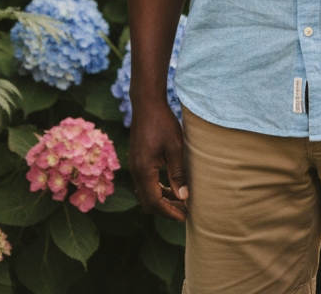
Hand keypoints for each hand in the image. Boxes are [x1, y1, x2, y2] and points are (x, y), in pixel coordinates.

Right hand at [129, 101, 189, 220]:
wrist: (147, 104)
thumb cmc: (163, 123)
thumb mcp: (175, 147)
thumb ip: (178, 173)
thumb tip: (184, 197)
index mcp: (143, 171)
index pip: (155, 202)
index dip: (170, 212)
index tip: (185, 216)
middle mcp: (135, 172)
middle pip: (148, 202)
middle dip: (165, 210)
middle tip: (184, 212)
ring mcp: (134, 167)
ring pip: (145, 193)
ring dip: (161, 200)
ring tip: (180, 201)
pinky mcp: (137, 161)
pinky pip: (145, 183)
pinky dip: (157, 189)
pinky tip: (170, 187)